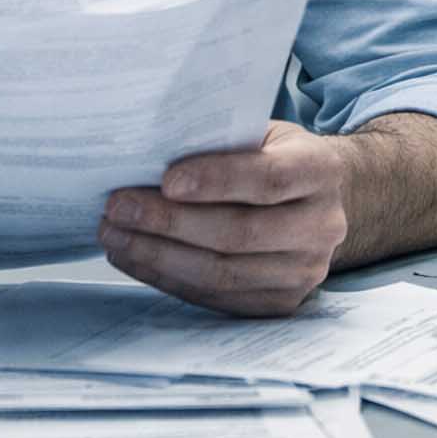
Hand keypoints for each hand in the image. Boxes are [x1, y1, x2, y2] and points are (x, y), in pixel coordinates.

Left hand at [99, 121, 350, 316]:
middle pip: (239, 233)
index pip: (268, 180)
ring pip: (223, 273)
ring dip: (158, 256)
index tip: (165, 180)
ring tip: (115, 235)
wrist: (318, 201)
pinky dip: (169, 278)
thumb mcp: (262, 134)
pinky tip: (136, 258)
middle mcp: (321, 226)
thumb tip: (149, 155)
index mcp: (320, 171)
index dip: (216, 180)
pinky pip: (216, 298)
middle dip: (170, 222)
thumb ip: (222, 142)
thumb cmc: (274, 158)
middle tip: (118, 208)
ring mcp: (304, 271)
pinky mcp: (281, 302)